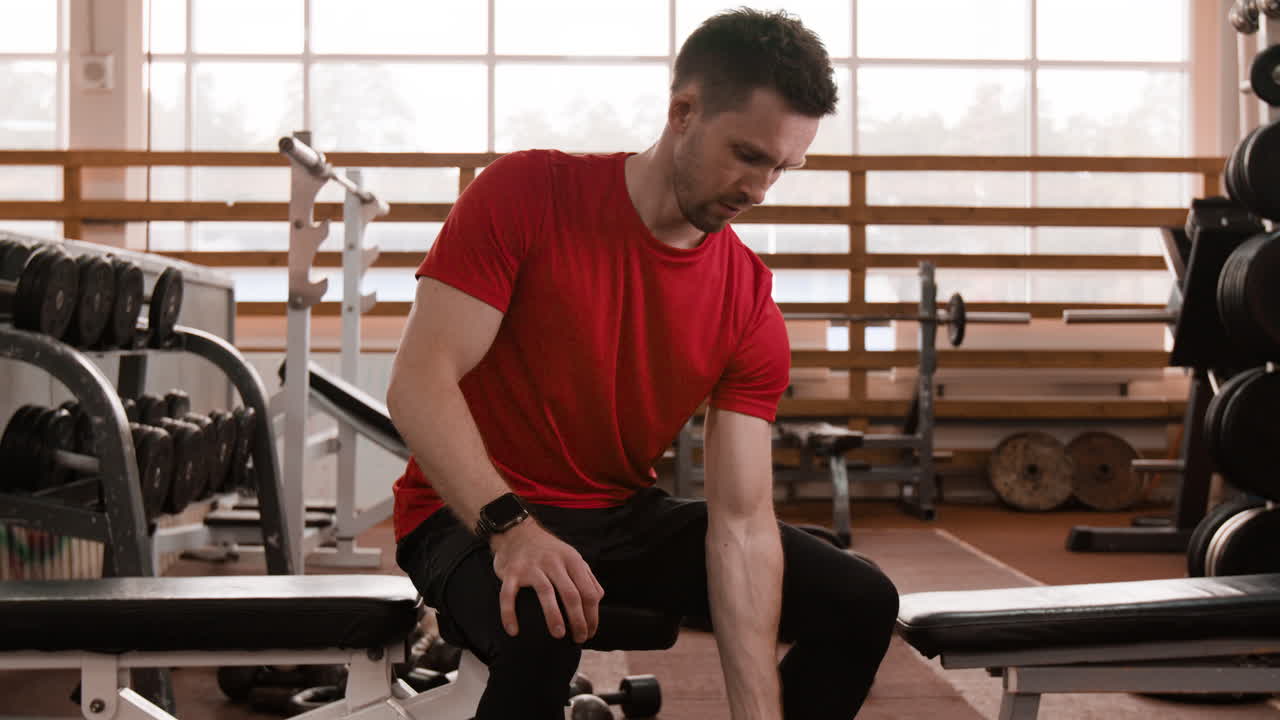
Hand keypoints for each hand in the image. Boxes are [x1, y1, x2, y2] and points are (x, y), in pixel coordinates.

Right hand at [489, 521, 603, 643]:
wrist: (517, 532)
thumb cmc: (548, 551)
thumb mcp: (571, 557)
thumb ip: (586, 576)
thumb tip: (598, 599)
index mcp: (572, 560)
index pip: (588, 592)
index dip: (592, 616)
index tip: (590, 633)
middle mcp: (553, 562)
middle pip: (571, 594)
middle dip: (578, 620)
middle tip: (578, 638)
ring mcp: (532, 566)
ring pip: (546, 593)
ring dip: (554, 616)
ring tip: (559, 635)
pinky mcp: (511, 572)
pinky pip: (509, 595)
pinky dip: (509, 613)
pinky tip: (514, 631)